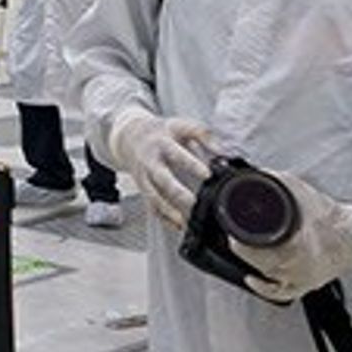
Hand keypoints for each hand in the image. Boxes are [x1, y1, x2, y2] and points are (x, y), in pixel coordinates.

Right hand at [101, 110, 221, 218]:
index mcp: (161, 143)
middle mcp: (150, 160)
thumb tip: (222, 152)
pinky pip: (151, 206)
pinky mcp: (143, 188)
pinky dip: (163, 217)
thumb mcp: (180, 126)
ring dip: (168, 209)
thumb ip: (203, 135)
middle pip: (161, 177)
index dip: (191, 163)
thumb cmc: (161, 133)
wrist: (130, 137)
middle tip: (193, 202)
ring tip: (184, 220)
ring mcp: (144, 176)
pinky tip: (177, 225)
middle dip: (176, 191)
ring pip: (153, 195)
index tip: (208, 174)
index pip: (176, 152)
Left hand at [231, 164, 351, 304]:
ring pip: (268, 277)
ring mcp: (302, 279)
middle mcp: (299, 266)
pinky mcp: (305, 286)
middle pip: (260, 263)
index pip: (259, 247)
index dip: (242, 239)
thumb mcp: (303, 194)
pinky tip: (251, 279)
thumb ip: (278, 183)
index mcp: (299, 245)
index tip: (232, 230)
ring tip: (243, 248)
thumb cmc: (333, 218)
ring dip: (252, 263)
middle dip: (244, 249)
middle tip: (235, 237)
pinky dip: (264, 288)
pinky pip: (280, 294)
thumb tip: (257, 175)